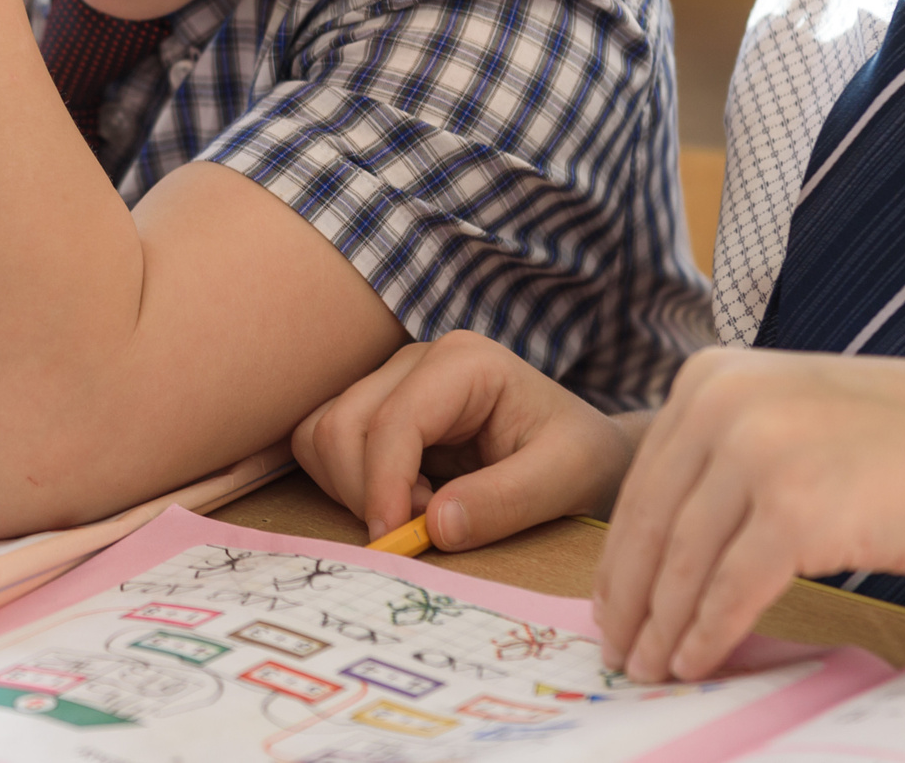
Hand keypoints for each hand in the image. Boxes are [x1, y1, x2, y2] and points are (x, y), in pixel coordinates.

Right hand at [293, 332, 634, 548]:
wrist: (584, 450)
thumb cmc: (581, 457)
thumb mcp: (567, 479)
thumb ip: (507, 500)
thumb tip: (434, 525)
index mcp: (465, 362)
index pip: (394, 421)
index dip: (385, 488)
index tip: (395, 543)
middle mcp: (417, 360)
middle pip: (341, 426)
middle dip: (366, 492)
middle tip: (422, 529)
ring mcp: (390, 381)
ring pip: (320, 434)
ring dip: (351, 489)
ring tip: (418, 511)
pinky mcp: (376, 408)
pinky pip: (324, 446)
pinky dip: (346, 485)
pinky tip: (401, 500)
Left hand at [595, 348, 904, 681]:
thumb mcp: (796, 412)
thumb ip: (732, 449)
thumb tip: (672, 531)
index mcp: (713, 375)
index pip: (644, 478)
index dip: (621, 550)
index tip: (612, 598)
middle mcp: (722, 403)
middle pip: (649, 522)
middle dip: (629, 596)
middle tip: (617, 647)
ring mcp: (756, 455)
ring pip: (682, 563)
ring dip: (662, 627)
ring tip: (650, 667)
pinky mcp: (794, 512)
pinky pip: (729, 592)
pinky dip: (707, 635)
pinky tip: (698, 663)